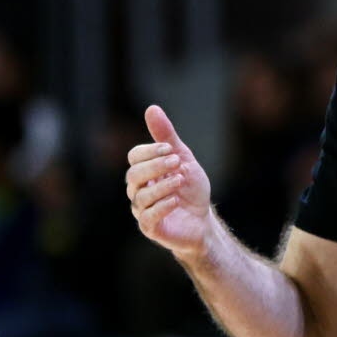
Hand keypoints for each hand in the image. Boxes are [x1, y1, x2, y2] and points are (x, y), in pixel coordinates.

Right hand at [126, 105, 214, 257]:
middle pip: (133, 175)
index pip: (134, 157)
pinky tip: (175, 200)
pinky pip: (147, 217)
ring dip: (162, 186)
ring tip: (180, 180)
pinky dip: (161, 206)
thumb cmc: (191, 189)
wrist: (203, 220)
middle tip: (177, 162)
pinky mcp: (150, 228)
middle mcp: (138, 190)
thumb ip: (166, 136)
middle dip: (155, 166)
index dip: (150, 151)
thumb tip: (151, 108)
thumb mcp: (183, 158)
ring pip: (140, 196)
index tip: (170, 148)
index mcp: (144, 172)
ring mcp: (142, 210)